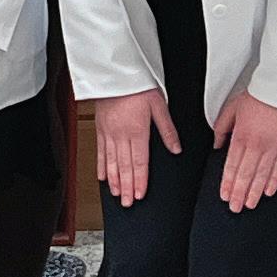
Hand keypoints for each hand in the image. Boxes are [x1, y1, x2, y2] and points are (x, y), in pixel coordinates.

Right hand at [92, 90, 179, 207]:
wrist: (114, 72)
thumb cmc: (137, 85)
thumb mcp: (159, 105)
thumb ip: (167, 130)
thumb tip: (176, 148)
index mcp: (137, 131)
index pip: (139, 162)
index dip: (140, 180)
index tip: (140, 194)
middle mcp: (121, 135)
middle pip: (124, 166)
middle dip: (127, 187)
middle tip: (128, 203)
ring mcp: (108, 133)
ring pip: (111, 163)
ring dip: (115, 181)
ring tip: (117, 195)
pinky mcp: (100, 129)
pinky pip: (100, 152)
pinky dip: (102, 167)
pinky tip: (103, 177)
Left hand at [210, 90, 276, 211]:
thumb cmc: (259, 95)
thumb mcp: (231, 108)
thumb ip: (222, 128)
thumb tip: (217, 144)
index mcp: (241, 136)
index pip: (232, 166)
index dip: (228, 183)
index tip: (225, 195)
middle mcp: (257, 146)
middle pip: (245, 175)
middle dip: (239, 194)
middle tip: (235, 207)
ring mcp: (274, 149)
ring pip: (262, 176)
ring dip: (254, 193)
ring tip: (249, 204)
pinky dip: (273, 182)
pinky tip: (268, 192)